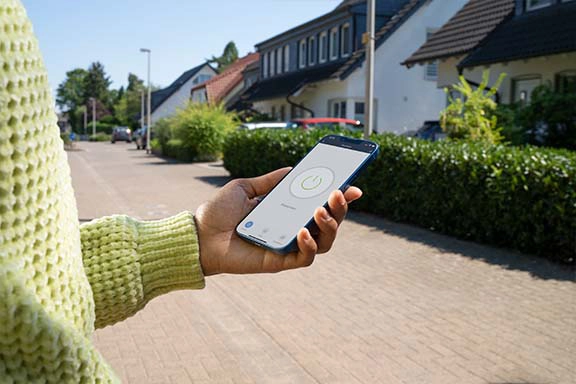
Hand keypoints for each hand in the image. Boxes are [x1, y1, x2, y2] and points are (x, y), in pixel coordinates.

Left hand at [194, 167, 361, 275]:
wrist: (198, 235)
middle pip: (328, 223)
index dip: (339, 198)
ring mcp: (287, 246)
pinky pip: (304, 258)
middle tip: (339, 193)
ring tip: (321, 210)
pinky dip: (309, 245)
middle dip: (340, 208)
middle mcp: (291, 229)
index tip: (352, 186)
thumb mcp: (245, 187)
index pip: (320, 205)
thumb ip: (269, 181)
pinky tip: (302, 231)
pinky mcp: (279, 261)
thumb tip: (293, 169)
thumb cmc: (218, 213)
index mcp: (286, 211)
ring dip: (330, 226)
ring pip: (324, 242)